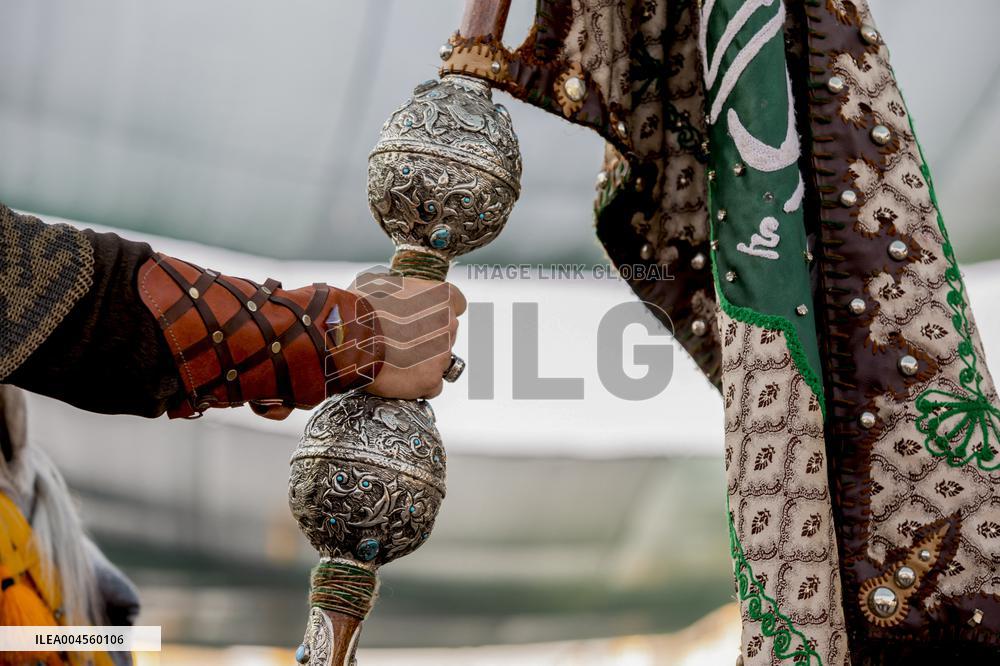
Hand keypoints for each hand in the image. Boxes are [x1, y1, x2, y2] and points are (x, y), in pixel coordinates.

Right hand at [349, 273, 465, 399]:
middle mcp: (449, 324)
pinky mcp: (430, 379)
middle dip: (429, 337)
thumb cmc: (361, 306)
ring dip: (422, 362)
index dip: (438, 311)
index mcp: (442, 296)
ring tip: (394, 360)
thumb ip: (407, 291)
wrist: (346, 336)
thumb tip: (401, 295)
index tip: (424, 317)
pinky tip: (398, 378)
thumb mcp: (385, 283)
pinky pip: (432, 385)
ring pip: (439, 360)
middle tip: (402, 341)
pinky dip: (418, 385)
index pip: (456, 303)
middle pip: (447, 333)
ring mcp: (442, 354)